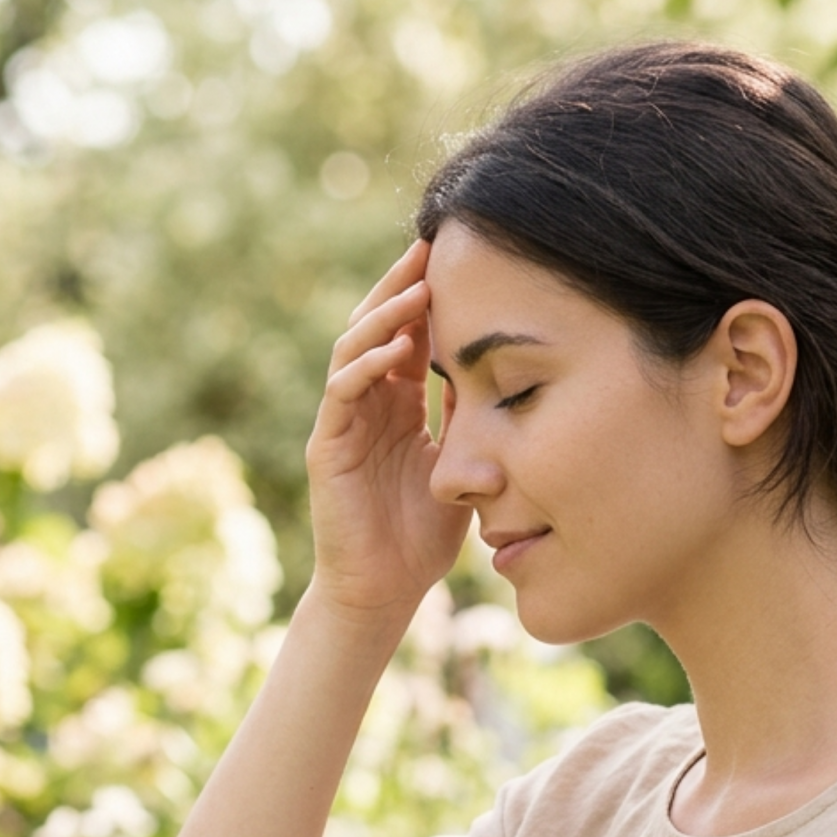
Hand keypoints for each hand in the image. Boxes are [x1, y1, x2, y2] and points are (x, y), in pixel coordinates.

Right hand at [305, 238, 468, 626]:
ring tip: (418, 289)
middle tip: (433, 245)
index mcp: (399, 402)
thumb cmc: (423, 536)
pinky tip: (393, 349)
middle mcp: (368, 403)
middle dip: (404, 285)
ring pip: (356, 348)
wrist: (384, 591)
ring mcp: (344, 421)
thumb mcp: (463, 464)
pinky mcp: (327, 447)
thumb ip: (471, 419)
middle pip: (380, 325)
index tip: (461, 257)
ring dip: (386, 317)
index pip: (411, 334)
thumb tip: (509, 372)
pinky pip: (342, 393)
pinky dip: (366, 367)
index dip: (431, 295)